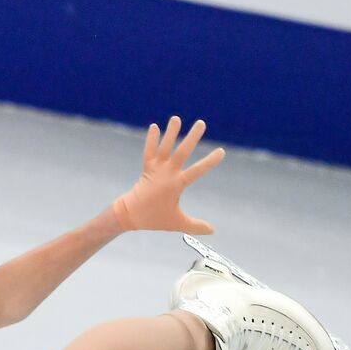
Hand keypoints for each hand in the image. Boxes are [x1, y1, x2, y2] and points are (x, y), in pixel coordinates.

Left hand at [112, 116, 224, 233]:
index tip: (221, 151)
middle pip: (181, 152)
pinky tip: (154, 126)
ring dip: (170, 133)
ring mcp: (156, 169)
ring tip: (176, 118)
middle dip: (192, 138)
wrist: (129, 214)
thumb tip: (213, 231)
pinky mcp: (147, 168)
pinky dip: (150, 140)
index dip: (209, 161)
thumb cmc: (154, 219)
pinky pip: (148, 151)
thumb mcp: (177, 223)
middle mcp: (166, 173)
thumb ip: (195, 226)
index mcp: (176, 184)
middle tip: (201, 123)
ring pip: (164, 148)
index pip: (197, 171)